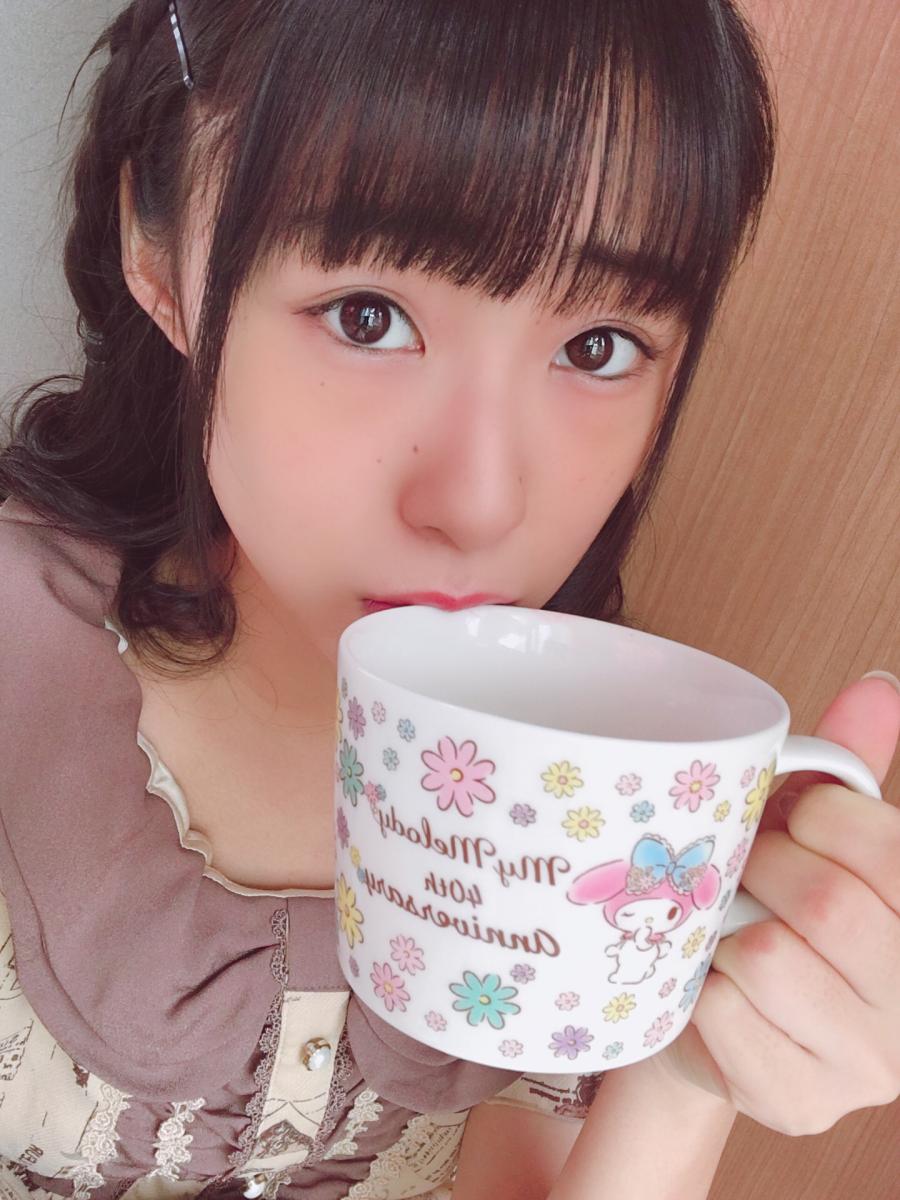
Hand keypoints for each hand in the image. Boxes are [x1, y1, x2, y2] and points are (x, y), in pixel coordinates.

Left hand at [648, 673, 899, 1134]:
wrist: (715, 1016)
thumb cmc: (771, 906)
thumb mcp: (815, 835)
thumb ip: (849, 765)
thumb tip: (876, 687)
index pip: (884, 846)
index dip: (816, 817)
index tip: (792, 821)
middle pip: (822, 901)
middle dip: (760, 866)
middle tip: (743, 871)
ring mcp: (865, 1067)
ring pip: (765, 958)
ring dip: (722, 927)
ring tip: (726, 928)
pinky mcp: (797, 1104)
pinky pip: (721, 1015)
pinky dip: (695, 986)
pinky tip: (708, 985)